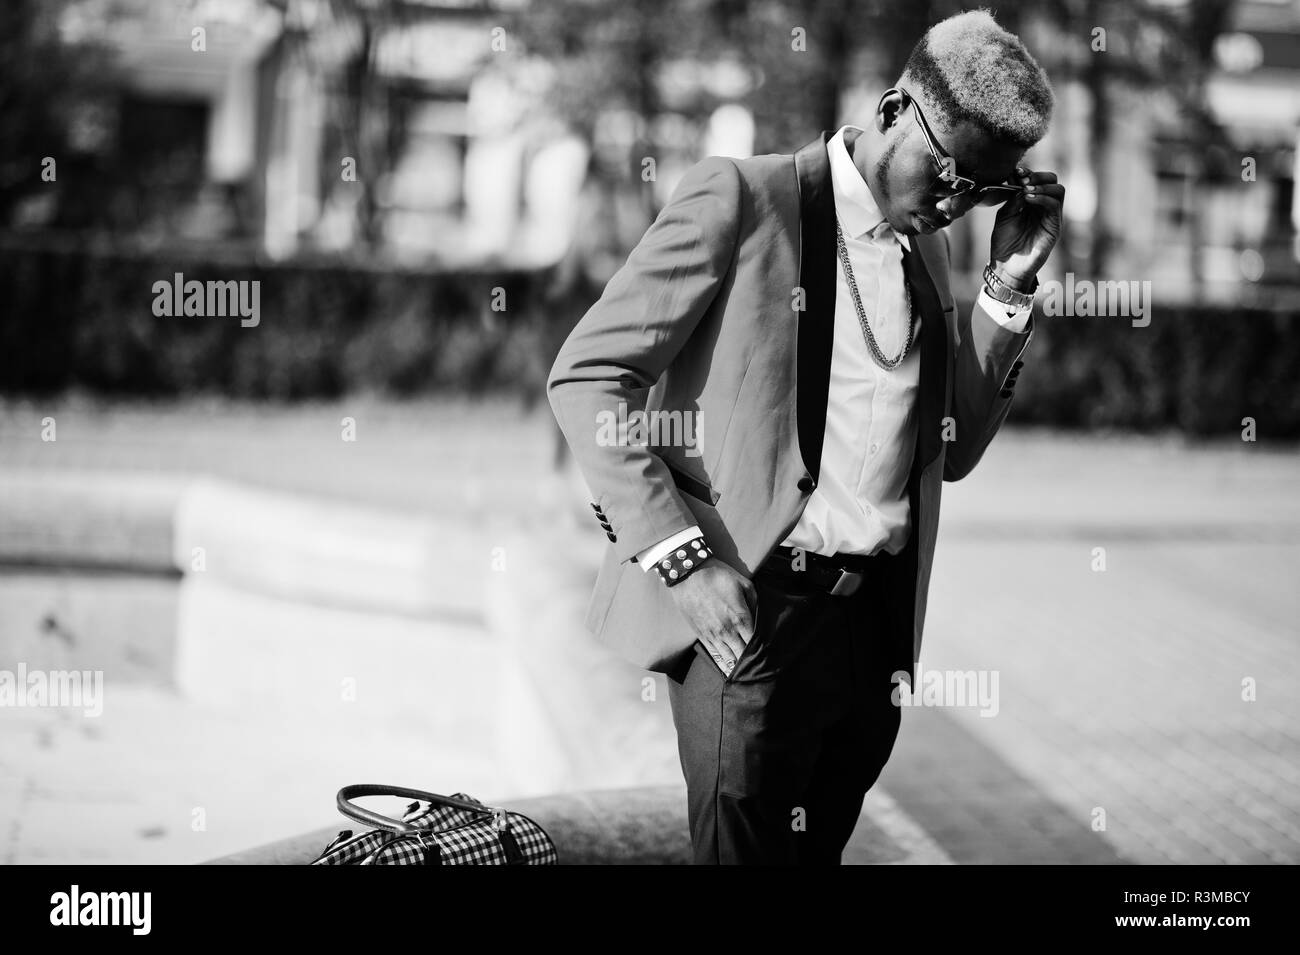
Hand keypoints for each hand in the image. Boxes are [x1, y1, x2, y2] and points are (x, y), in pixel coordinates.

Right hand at [667, 560, 756, 677]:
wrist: (688, 574)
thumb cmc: (718, 576)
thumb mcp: (744, 583)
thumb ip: (756, 602)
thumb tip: (762, 618)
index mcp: (740, 618)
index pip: (755, 644)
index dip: (764, 654)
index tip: (771, 659)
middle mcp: (727, 630)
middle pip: (743, 656)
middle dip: (753, 665)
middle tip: (763, 672)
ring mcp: (713, 635)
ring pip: (729, 660)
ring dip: (738, 670)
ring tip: (747, 677)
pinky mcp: (701, 635)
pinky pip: (714, 655)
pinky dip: (723, 665)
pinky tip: (730, 673)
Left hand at [989, 167, 1064, 289]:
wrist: (1006, 266)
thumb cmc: (1004, 242)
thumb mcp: (1005, 215)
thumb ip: (1013, 199)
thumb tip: (1021, 183)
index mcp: (1031, 203)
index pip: (1037, 180)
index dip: (1028, 173)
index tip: (1016, 172)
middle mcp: (1043, 207)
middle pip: (1052, 181)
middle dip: (1038, 176)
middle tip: (1023, 180)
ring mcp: (1050, 217)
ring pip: (1058, 190)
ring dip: (1042, 186)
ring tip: (1026, 190)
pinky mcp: (1054, 227)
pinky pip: (1055, 206)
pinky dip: (1043, 198)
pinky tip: (1029, 199)